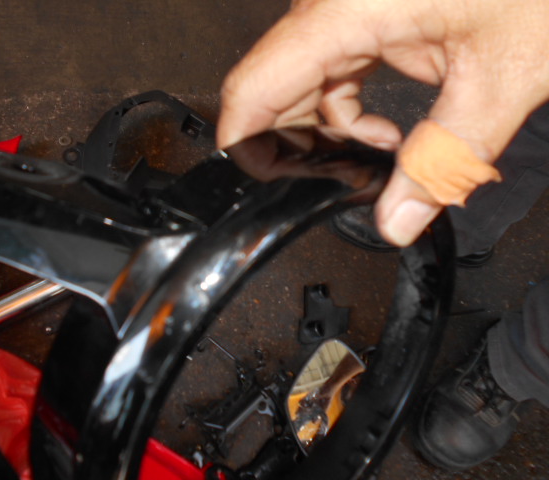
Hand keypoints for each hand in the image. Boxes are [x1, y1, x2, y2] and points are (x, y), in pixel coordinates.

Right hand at [217, 0, 548, 245]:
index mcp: (346, 11)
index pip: (253, 87)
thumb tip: (399, 221)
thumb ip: (446, 159)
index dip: (245, 146)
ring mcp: (344, 7)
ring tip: (376, 156)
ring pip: (297, 85)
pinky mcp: (362, 13)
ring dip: (326, 132)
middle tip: (337, 183)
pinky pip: (328, 72)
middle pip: (270, 91)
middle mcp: (332, 4)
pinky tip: (385, 131)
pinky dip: (346, 111)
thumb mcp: (503, 78)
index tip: (265, 187)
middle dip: (295, 149)